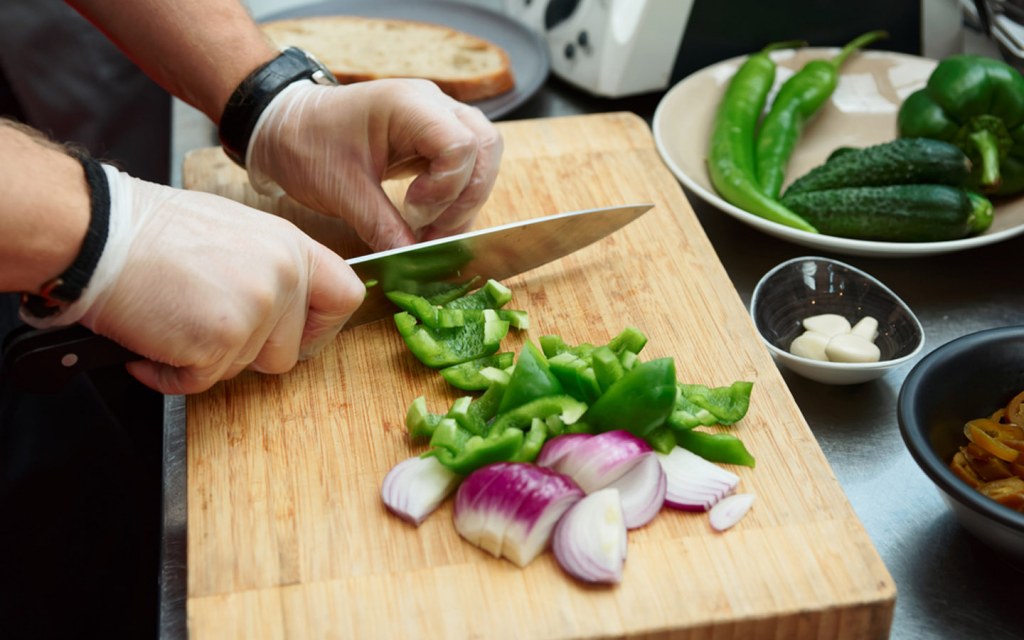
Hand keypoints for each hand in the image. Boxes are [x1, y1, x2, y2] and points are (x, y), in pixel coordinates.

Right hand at [25, 165, 364, 393]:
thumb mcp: (237, 233)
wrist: (98, 233)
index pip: (346, 298)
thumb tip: (292, 305)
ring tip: (173, 318)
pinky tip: (152, 341)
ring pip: (244, 369)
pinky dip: (171, 374)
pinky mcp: (221, 340)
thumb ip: (273, 268)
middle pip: (289, 352)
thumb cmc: (155, 232)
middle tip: (205, 321)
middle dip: (246, 351)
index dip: (323, 328)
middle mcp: (283, 277)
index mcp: (292, 247)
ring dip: (205, 359)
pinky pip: (202, 382)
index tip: (297, 336)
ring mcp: (256, 309)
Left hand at [246, 78, 503, 250]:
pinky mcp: (432, 135)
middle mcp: (431, 104)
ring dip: (465, 199)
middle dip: (466, 197)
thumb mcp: (342, 191)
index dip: (447, 187)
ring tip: (432, 231)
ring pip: (483, 155)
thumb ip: (382, 226)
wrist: (285, 126)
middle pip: (484, 146)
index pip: (461, 144)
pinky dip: (456, 196)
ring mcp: (436, 116)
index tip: (414, 212)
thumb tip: (412, 261)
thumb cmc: (307, 145)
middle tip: (432, 232)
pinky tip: (430, 220)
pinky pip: (466, 164)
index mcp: (407, 105)